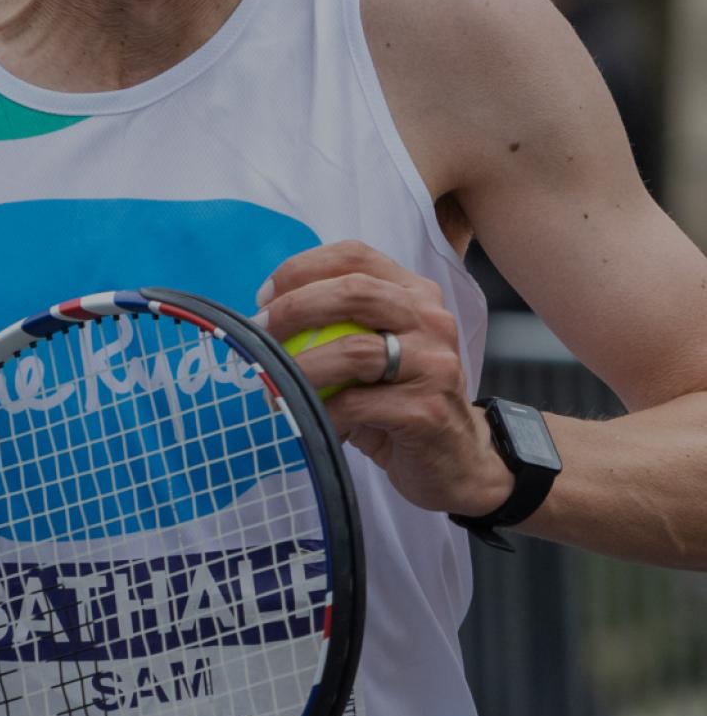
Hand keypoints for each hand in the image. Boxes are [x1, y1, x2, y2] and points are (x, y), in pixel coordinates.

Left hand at [255, 240, 513, 515]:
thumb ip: (337, 325)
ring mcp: (434, 364)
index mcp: (415, 293)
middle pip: (354, 292)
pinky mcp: (427, 410)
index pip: (354, 256)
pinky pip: (357, 405)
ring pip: (354, 351)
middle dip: (295, 307)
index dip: (302, 268)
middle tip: (260, 331)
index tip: (266, 296)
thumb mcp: (376, 352)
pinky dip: (322, 412)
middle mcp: (431, 319)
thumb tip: (263, 315)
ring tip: (272, 383)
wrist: (456, 459)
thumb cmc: (399, 400)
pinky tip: (308, 419)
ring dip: (301, 366)